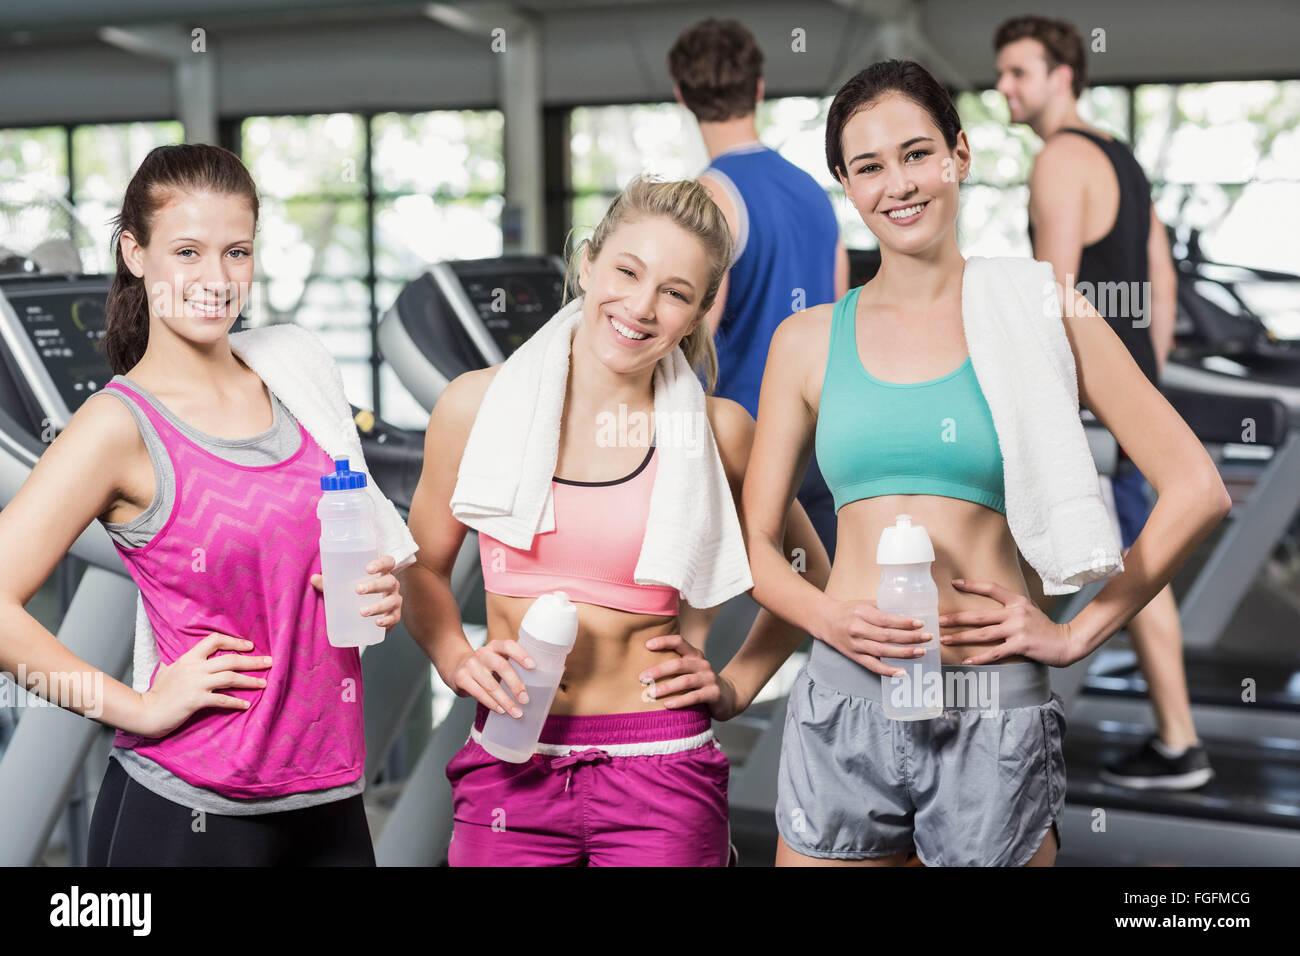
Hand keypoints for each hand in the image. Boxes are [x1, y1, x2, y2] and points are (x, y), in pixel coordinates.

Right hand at [129, 632, 270, 737]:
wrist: (146, 711)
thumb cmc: (158, 692)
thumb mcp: (169, 669)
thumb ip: (183, 662)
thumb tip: (192, 658)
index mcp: (189, 658)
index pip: (214, 640)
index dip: (234, 641)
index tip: (250, 646)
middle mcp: (194, 668)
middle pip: (230, 660)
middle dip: (252, 661)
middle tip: (270, 662)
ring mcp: (195, 684)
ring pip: (230, 678)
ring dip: (250, 680)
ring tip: (264, 683)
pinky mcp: (195, 701)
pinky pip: (222, 700)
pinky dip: (236, 702)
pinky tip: (246, 704)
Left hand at [311, 554, 402, 630]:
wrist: (366, 619)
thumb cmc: (354, 596)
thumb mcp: (342, 588)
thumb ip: (329, 583)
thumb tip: (313, 578)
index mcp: (381, 574)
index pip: (388, 562)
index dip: (381, 563)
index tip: (367, 568)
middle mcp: (391, 585)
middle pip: (389, 581)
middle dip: (374, 585)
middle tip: (357, 590)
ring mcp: (394, 601)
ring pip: (392, 601)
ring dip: (378, 605)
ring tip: (362, 612)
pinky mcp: (394, 617)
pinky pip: (394, 618)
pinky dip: (386, 620)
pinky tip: (377, 622)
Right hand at [445, 640, 533, 717]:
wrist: (455, 667)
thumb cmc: (484, 666)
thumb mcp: (496, 659)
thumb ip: (511, 665)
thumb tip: (537, 684)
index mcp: (495, 646)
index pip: (508, 645)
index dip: (521, 654)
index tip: (533, 666)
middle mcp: (483, 653)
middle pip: (502, 666)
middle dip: (516, 685)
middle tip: (525, 699)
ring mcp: (471, 665)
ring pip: (491, 685)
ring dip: (505, 701)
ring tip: (516, 712)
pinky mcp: (461, 678)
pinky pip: (479, 693)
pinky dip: (491, 703)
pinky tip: (500, 710)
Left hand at [638, 633, 731, 715]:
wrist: (730, 697)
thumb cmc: (701, 683)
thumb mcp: (690, 670)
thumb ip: (675, 666)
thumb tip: (643, 668)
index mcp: (695, 655)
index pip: (679, 642)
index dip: (664, 641)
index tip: (646, 645)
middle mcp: (702, 664)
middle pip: (678, 663)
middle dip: (658, 670)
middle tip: (642, 678)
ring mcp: (709, 678)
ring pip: (685, 681)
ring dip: (666, 687)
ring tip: (650, 694)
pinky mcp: (714, 693)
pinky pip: (695, 697)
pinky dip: (680, 701)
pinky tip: (667, 705)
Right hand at [818, 598, 931, 676]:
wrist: (825, 620)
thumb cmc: (848, 610)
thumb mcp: (864, 603)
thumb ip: (883, 608)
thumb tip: (908, 613)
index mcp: (861, 613)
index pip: (886, 620)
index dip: (904, 623)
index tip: (920, 624)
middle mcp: (857, 629)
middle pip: (887, 636)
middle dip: (909, 638)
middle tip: (927, 638)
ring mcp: (855, 645)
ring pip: (882, 652)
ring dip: (903, 653)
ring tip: (920, 652)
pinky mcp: (854, 656)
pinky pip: (873, 666)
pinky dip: (888, 671)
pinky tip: (902, 672)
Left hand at [940, 578, 1075, 665]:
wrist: (1066, 642)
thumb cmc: (1045, 628)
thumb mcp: (1029, 609)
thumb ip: (1011, 606)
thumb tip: (990, 607)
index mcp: (1017, 602)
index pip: (991, 589)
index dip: (972, 585)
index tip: (954, 583)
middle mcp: (1015, 613)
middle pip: (979, 615)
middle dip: (957, 618)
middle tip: (939, 620)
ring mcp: (1017, 629)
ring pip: (983, 634)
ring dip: (962, 637)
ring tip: (946, 639)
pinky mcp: (1021, 645)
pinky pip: (995, 652)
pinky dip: (980, 658)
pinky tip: (967, 661)